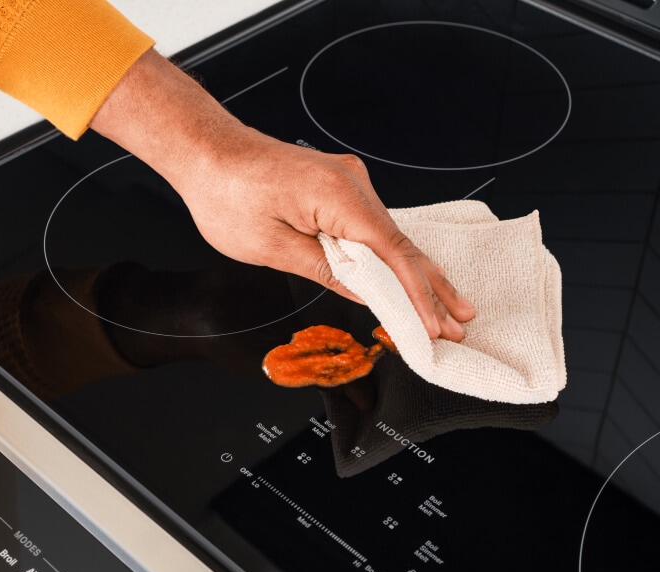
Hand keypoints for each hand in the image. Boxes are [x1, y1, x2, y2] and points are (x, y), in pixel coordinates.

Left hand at [90, 50, 474, 340]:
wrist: (206, 150)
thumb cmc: (226, 193)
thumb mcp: (271, 247)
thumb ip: (325, 270)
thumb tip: (365, 293)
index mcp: (338, 195)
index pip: (392, 253)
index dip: (417, 294)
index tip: (437, 324)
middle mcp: (352, 182)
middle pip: (401, 243)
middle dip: (432, 286)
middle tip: (461, 320)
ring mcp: (347, 181)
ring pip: (390, 235)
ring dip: (415, 272)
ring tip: (445, 306)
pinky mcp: (337, 185)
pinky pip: (372, 225)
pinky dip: (389, 254)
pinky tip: (409, 275)